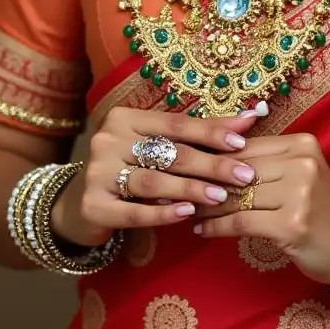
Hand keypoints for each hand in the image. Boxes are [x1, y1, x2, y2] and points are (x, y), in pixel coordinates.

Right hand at [50, 105, 263, 246]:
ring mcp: (97, 173)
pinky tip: (187, 213)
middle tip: (243, 176)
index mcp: (124, 118)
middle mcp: (107, 140)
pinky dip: (162, 213)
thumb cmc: (129, 168)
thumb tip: (251, 115)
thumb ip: (198, 132)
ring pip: (153, 181)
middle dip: (211, 164)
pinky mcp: (93, 205)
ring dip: (191, 188)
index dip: (210, 132)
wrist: (78, 204)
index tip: (243, 142)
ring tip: (221, 196)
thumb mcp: (156, 145)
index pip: (175, 124)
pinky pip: (134, 211)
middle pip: (169, 153)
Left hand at [191, 132, 329, 287]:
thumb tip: (210, 156)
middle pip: (237, 169)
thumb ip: (264, 163)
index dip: (212, 157)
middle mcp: (301, 163)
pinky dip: (217, 226)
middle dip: (204, 181)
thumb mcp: (299, 176)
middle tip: (174, 188)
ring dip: (206, 205)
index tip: (184, 166)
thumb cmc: (321, 211)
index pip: (245, 146)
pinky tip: (202, 230)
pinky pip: (242, 221)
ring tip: (185, 209)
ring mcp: (299, 193)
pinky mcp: (292, 224)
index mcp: (301, 143)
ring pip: (236, 196)